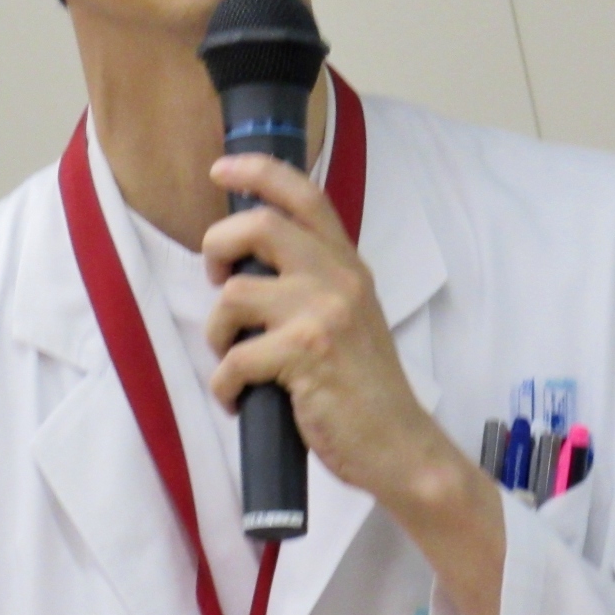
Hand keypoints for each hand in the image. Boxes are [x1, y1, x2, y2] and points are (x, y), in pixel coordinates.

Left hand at [203, 152, 508, 614]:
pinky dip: (225, 385)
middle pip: (258, 226)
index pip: (305, 195)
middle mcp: (339, 279)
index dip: (258, 171)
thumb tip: (245, 267)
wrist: (400, 446)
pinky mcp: (307, 356)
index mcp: (347, 265)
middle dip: (217, 247)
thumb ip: (312, 284)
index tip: (222, 168)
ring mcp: (324, 315)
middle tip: (215, 278)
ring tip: (233, 360)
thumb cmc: (363, 387)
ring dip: (218, 333)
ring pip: (234, 295)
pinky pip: (235, 358)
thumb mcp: (349, 317)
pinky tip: (239, 400)